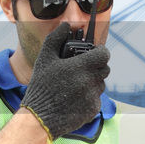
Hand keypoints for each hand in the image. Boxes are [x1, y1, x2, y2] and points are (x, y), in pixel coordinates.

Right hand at [20, 23, 109, 141]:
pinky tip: (74, 98)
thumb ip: (56, 38)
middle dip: (96, 66)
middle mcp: (90, 81)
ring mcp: (92, 97)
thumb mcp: (44, 59)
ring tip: (75, 85)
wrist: (39, 118)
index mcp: (80, 66)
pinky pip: (97, 99)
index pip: (104, 54)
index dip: (100, 52)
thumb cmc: (41, 86)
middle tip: (83, 68)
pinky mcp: (93, 110)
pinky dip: (89, 97)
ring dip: (92, 82)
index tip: (94, 53)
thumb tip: (66, 25)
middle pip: (105, 69)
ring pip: (101, 84)